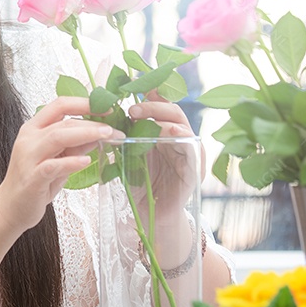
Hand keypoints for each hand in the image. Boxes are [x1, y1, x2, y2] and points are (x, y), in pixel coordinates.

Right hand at [0, 97, 116, 231]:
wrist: (10, 208)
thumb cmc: (34, 182)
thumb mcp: (57, 159)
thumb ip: (74, 146)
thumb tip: (100, 134)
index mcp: (33, 128)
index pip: (60, 106)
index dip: (84, 103)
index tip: (107, 107)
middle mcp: (29, 138)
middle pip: (63, 122)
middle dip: (92, 123)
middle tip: (114, 129)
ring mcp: (28, 157)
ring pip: (57, 137)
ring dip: (85, 134)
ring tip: (106, 136)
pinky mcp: (32, 178)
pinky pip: (53, 165)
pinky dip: (71, 162)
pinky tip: (87, 161)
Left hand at [128, 91, 204, 216]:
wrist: (151, 216)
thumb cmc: (140, 185)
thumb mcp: (129, 156)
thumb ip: (125, 137)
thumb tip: (110, 114)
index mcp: (165, 134)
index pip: (162, 107)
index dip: (150, 96)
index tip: (131, 90)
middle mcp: (180, 140)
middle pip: (173, 112)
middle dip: (152, 106)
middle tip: (131, 109)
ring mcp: (190, 154)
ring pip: (182, 126)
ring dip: (162, 118)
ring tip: (142, 117)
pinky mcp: (194, 170)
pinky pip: (192, 149)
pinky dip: (182, 138)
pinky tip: (170, 131)